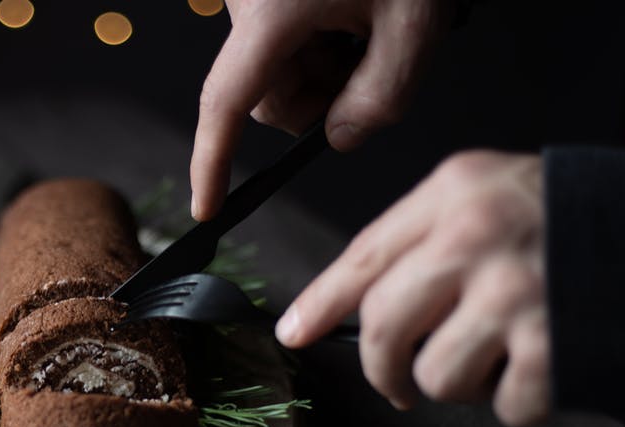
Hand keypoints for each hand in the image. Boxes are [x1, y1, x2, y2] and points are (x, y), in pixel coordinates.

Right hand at [191, 0, 453, 220]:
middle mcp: (248, 4)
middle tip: (371, 70)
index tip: (209, 207)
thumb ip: (383, 96)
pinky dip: (320, 47)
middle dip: (316, 103)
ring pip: (276, 74)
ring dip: (324, 74)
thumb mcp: (415, 22)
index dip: (212, 161)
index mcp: (272, 12)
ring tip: (369, 31)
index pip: (227, 104)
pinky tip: (354, 16)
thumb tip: (343, 136)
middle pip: (265, 96)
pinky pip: (282, 43)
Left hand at [274, 150, 550, 426]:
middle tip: (398, 382)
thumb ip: (419, 239)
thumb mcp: (491, 194)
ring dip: (462, 383)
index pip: (365, 255)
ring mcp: (517, 293)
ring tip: (500, 354)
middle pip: (384, 326)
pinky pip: (502, 407)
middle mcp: (478, 237)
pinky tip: (543, 365)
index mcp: (456, 192)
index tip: (292, 334)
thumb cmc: (569, 219)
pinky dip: (519, 400)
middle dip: (383, 368)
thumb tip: (329, 311)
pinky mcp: (555, 347)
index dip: (320, 302)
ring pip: (436, 376)